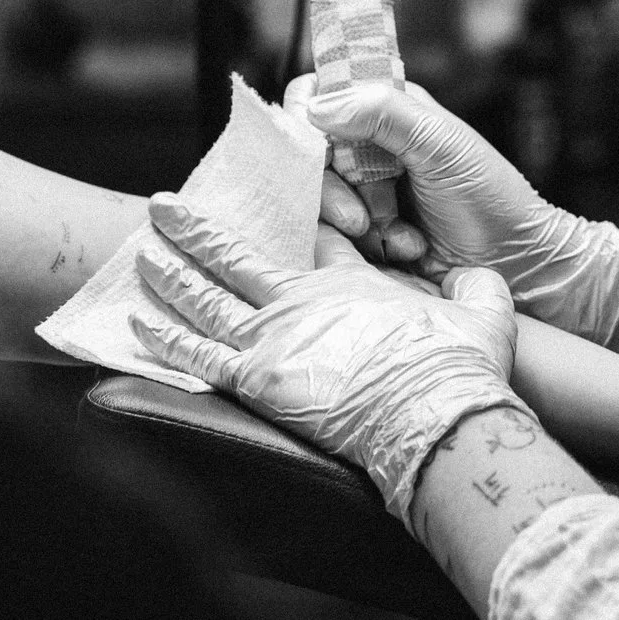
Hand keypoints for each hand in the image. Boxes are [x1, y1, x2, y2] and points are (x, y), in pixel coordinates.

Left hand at [133, 192, 523, 519]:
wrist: (435, 416)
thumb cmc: (459, 366)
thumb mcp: (480, 308)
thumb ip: (474, 286)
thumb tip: (476, 277)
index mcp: (347, 281)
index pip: (306, 237)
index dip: (281, 217)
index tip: (258, 203)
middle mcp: (298, 302)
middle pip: (233, 257)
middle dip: (194, 231)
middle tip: (162, 207)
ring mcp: (272, 341)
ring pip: (204, 299)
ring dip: (169, 274)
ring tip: (141, 253)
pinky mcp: (258, 383)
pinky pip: (198, 357)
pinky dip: (165, 338)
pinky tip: (138, 321)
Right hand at [300, 76, 618, 342]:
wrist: (515, 263)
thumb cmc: (489, 196)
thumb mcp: (442, 145)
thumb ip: (385, 114)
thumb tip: (318, 105)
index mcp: (386, 108)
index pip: (316, 96)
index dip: (307, 119)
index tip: (320, 150)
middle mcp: (367, 145)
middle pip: (308, 155)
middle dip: (333, 192)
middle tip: (362, 220)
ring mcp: (362, 190)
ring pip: (317, 199)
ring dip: (357, 223)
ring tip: (400, 238)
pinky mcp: (363, 232)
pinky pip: (331, 236)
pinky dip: (366, 246)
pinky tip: (404, 250)